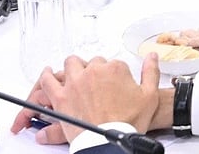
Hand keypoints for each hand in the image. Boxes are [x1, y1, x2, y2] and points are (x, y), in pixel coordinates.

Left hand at [9, 55, 161, 144]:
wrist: (110, 141)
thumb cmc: (128, 122)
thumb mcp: (149, 96)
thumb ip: (151, 72)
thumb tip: (152, 57)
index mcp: (114, 69)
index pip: (112, 63)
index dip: (113, 75)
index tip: (114, 85)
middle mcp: (93, 72)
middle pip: (92, 63)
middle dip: (94, 70)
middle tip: (97, 84)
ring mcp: (75, 83)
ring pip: (71, 65)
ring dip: (74, 68)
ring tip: (75, 74)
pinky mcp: (61, 97)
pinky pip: (48, 81)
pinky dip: (46, 76)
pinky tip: (48, 74)